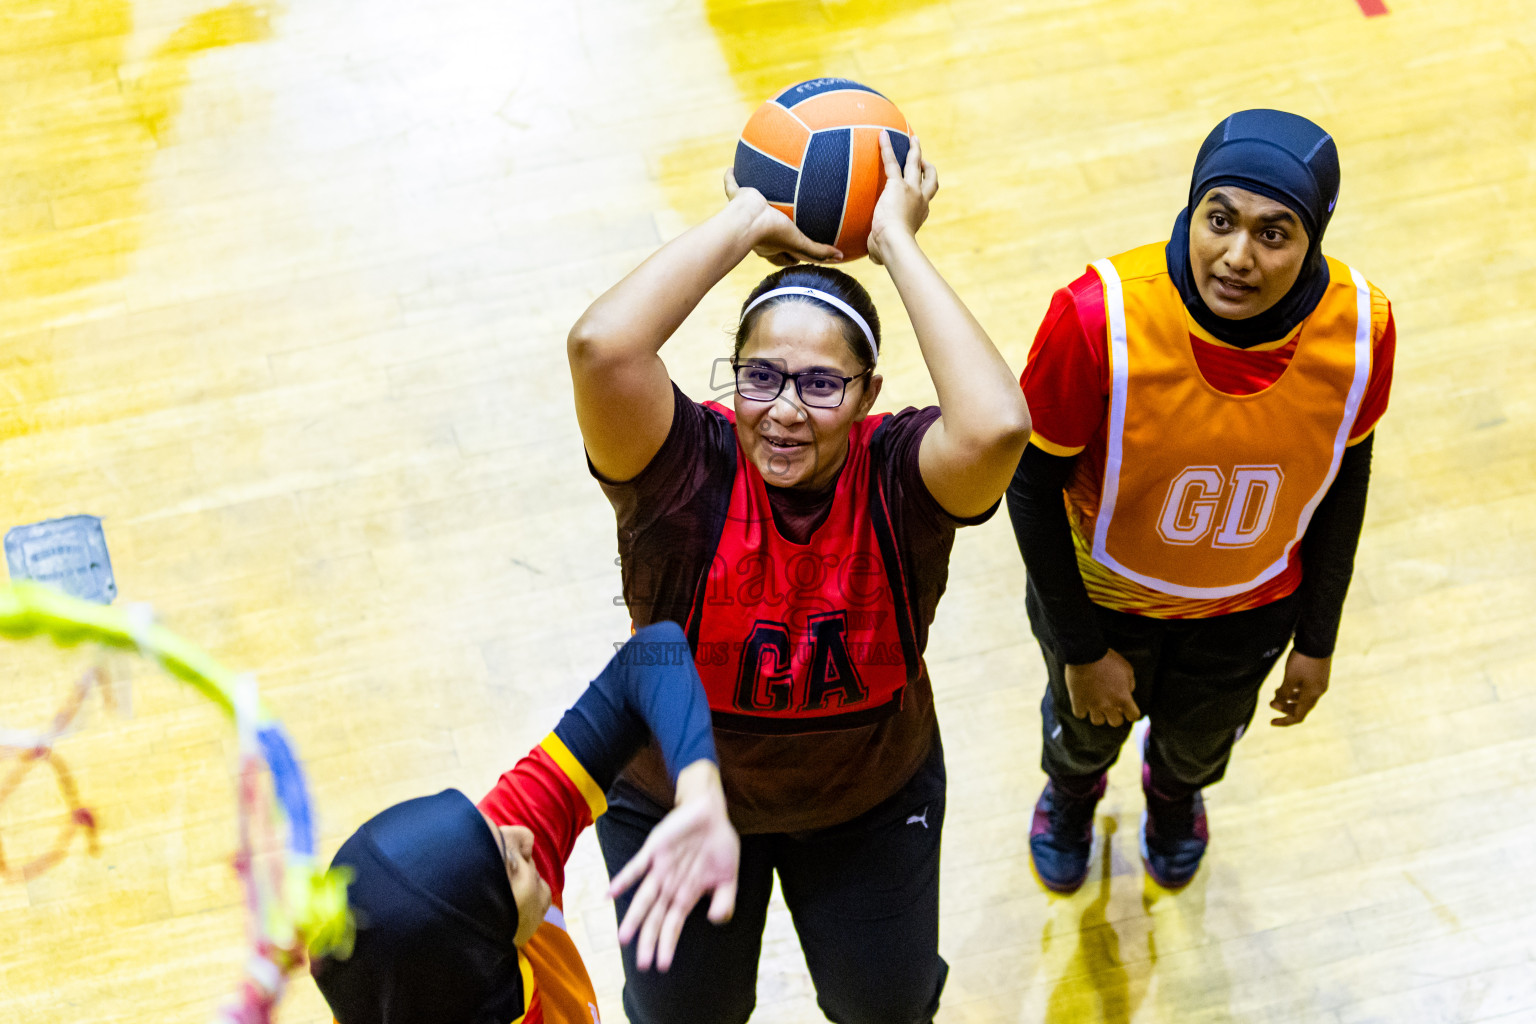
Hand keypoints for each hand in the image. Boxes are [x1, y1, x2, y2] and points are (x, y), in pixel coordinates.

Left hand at [607, 761, 738, 971]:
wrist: (711, 810)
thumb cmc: (718, 845)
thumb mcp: (728, 876)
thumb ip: (724, 900)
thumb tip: (717, 920)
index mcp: (685, 893)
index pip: (672, 924)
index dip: (666, 943)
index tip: (662, 964)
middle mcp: (669, 885)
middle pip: (655, 916)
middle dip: (648, 939)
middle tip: (642, 964)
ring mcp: (659, 867)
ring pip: (644, 897)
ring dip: (634, 916)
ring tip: (624, 938)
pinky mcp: (654, 849)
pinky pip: (636, 866)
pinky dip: (624, 879)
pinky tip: (610, 893)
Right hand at [723, 169, 841, 266]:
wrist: (747, 219)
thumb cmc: (772, 232)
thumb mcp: (799, 242)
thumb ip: (818, 251)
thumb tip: (840, 256)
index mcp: (770, 245)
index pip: (781, 255)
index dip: (790, 256)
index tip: (797, 255)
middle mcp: (755, 232)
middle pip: (764, 236)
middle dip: (773, 230)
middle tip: (783, 225)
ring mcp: (743, 214)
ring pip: (747, 209)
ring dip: (752, 203)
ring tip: (759, 195)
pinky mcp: (735, 198)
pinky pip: (732, 185)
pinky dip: (730, 177)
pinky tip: (731, 168)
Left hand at [866, 131, 937, 266]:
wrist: (894, 243)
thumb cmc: (889, 251)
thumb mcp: (886, 250)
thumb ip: (881, 251)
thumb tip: (876, 257)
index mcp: (920, 214)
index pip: (924, 199)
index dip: (922, 192)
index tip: (917, 188)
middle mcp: (920, 200)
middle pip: (929, 178)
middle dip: (926, 166)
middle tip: (921, 157)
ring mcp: (911, 190)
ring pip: (915, 164)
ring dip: (915, 150)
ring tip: (912, 138)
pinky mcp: (897, 185)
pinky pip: (891, 162)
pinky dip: (887, 148)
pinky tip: (882, 135)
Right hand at [1063, 649, 1139, 726]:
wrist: (1085, 653)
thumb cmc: (1108, 659)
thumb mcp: (1127, 669)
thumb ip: (1130, 684)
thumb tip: (1128, 692)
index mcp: (1123, 698)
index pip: (1133, 716)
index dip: (1131, 712)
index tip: (1127, 709)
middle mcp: (1109, 705)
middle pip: (1115, 722)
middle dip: (1115, 715)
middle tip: (1111, 706)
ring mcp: (1092, 705)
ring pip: (1097, 721)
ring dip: (1098, 714)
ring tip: (1096, 705)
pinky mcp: (1078, 702)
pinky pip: (1080, 714)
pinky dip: (1081, 710)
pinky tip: (1083, 702)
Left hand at [1270, 650, 1329, 725]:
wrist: (1317, 641)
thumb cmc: (1302, 660)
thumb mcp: (1290, 678)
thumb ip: (1284, 693)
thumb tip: (1278, 704)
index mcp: (1312, 695)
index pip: (1298, 716)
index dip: (1284, 721)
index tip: (1271, 722)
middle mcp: (1318, 692)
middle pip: (1301, 708)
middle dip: (1285, 708)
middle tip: (1271, 703)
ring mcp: (1320, 684)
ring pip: (1303, 698)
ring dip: (1289, 698)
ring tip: (1275, 692)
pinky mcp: (1319, 676)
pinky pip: (1306, 689)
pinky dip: (1295, 690)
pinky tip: (1286, 685)